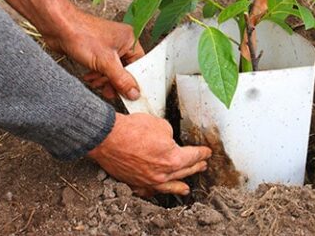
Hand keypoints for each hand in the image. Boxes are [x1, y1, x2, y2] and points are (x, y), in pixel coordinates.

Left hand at [45, 11, 144, 99]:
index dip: (135, 81)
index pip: (140, 65)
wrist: (57, 26)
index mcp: (129, 39)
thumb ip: (121, 79)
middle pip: (126, 69)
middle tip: (110, 92)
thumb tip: (134, 93)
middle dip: (117, 82)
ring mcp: (108, 46)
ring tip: (97, 84)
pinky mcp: (96, 50)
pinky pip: (103, 67)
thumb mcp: (105, 62)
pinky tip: (91, 78)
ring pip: (113, 70)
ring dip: (105, 80)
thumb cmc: (81, 34)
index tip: (131, 95)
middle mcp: (121, 42)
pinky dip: (98, 75)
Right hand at [88, 113, 211, 196]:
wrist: (108, 138)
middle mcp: (162, 174)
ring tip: (186, 188)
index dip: (202, 153)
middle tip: (201, 165)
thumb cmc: (132, 130)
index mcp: (173, 159)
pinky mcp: (134, 182)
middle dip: (194, 167)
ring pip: (168, 185)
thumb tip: (167, 141)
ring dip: (179, 185)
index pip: (193, 156)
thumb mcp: (161, 125)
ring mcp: (148, 181)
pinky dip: (157, 190)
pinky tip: (160, 189)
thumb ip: (169, 135)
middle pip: (183, 171)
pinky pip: (150, 190)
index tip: (206, 152)